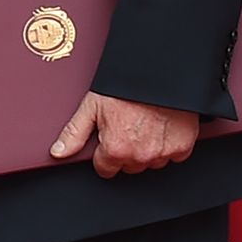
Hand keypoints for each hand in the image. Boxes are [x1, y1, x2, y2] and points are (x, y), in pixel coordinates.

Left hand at [50, 91, 198, 177]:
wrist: (158, 73)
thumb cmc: (125, 87)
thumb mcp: (92, 106)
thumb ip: (74, 133)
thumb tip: (59, 152)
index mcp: (116, 149)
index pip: (105, 169)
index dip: (104, 154)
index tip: (108, 140)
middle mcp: (140, 156)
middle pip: (128, 166)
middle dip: (125, 151)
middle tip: (126, 126)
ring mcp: (163, 153)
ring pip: (150, 162)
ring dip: (147, 149)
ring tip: (143, 123)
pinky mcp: (183, 147)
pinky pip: (173, 155)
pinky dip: (167, 144)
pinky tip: (160, 126)